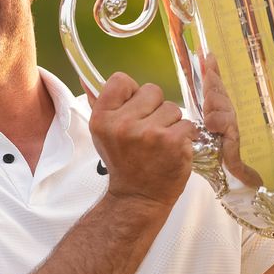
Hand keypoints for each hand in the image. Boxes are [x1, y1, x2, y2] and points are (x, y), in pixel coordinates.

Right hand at [87, 72, 198, 209]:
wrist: (137, 197)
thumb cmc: (123, 163)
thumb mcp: (103, 134)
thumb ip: (102, 104)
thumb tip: (85, 76)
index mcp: (103, 118)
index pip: (121, 80)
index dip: (132, 93)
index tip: (133, 110)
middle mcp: (124, 124)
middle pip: (152, 90)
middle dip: (155, 108)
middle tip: (148, 132)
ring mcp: (150, 133)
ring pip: (172, 108)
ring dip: (171, 123)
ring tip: (160, 143)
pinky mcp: (173, 142)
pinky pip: (188, 124)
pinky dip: (185, 136)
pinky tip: (173, 149)